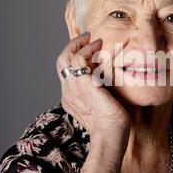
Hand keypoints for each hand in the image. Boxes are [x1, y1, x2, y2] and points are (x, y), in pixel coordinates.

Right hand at [56, 31, 130, 172]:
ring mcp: (73, 88)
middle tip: (85, 38)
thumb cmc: (112, 125)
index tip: (88, 50)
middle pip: (61, 63)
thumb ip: (100, 94)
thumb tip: (110, 84)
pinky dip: (88, 48)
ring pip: (65, 58)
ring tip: (93, 39)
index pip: (66, 73)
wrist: (111, 133)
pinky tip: (99, 45)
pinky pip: (79, 58)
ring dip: (79, 44)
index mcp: (71, 99)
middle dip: (72, 47)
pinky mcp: (83, 83)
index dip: (74, 59)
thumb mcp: (103, 106)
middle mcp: (68, 92)